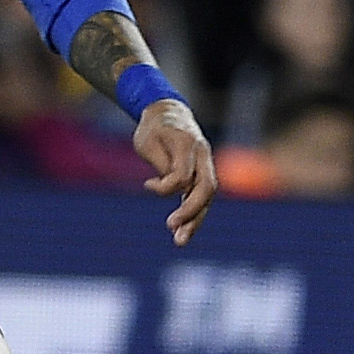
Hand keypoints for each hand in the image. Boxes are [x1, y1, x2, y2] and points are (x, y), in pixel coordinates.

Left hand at [134, 96, 217, 244]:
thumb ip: (161, 164)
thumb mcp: (147, 140)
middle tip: (172, 228)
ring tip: (180, 241)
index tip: (147, 184)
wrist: (169, 112)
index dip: (164, 187)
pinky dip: (193, 214)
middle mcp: (203, 155)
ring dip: (194, 220)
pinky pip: (201, 197)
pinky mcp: (201, 174)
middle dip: (190, 211)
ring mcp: (205, 165)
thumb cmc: (153, 127)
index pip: (183, 174)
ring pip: (206, 197)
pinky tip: (182, 231)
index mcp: (188, 143)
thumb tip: (169, 189)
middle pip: (205, 188)